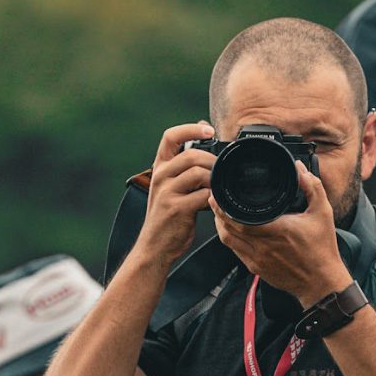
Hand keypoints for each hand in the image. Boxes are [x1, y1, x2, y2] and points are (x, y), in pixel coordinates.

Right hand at [134, 122, 216, 268]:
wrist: (155, 246)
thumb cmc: (167, 217)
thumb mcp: (171, 187)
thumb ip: (185, 168)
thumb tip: (206, 141)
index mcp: (160, 168)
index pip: (171, 136)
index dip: (191, 129)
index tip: (209, 130)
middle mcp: (161, 177)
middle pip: (192, 155)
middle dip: (213, 161)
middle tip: (221, 173)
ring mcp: (167, 192)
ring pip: (198, 172)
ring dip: (214, 180)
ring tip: (217, 189)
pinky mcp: (176, 208)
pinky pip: (203, 195)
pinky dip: (214, 198)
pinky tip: (214, 203)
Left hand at [209, 160, 351, 307]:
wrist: (321, 282)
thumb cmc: (322, 250)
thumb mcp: (323, 213)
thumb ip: (313, 187)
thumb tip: (300, 169)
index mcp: (277, 230)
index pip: (240, 219)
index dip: (224, 208)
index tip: (218, 195)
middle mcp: (264, 246)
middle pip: (229, 229)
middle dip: (218, 213)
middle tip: (214, 199)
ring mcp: (257, 260)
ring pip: (228, 242)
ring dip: (220, 227)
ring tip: (218, 213)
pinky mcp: (257, 269)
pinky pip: (235, 252)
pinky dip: (230, 239)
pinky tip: (231, 231)